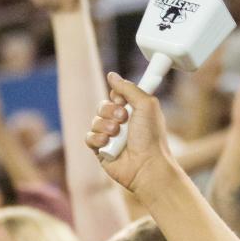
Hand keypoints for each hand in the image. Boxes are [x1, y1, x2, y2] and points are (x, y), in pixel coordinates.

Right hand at [88, 73, 174, 195]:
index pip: (116, 96)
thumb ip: (129, 88)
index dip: (117, 96)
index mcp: (135, 113)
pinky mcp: (101, 151)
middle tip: (123, 119)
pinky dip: (97, 138)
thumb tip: (112, 75)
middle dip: (110, 110)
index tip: (123, 101)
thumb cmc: (151, 137)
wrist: (146, 165)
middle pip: (103, 106)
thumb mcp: (146, 105)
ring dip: (105, 125)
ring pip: (95, 121)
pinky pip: (89, 137)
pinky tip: (108, 144)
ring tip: (117, 134)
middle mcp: (123, 124)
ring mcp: (111, 138)